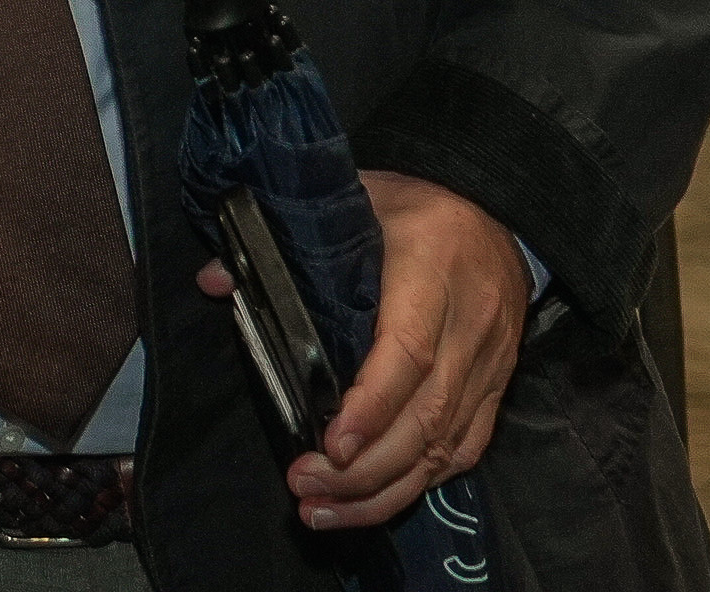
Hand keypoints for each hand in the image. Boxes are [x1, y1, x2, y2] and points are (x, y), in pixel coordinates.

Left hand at [231, 170, 522, 530]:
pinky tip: (374, 501)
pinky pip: (464, 448)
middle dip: (365, 467)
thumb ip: (282, 241)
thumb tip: (214, 281)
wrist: (492, 206)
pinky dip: (420, 482)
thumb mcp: (352, 198)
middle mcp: (469, 324)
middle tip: (305, 487)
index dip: (372, 405)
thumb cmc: (411, 205)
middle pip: (426, 416)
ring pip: (445, 445)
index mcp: (431, 268)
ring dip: (385, 489)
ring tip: (324, 510)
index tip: (331, 445)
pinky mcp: (496, 387)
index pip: (409, 351)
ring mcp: (488, 363)